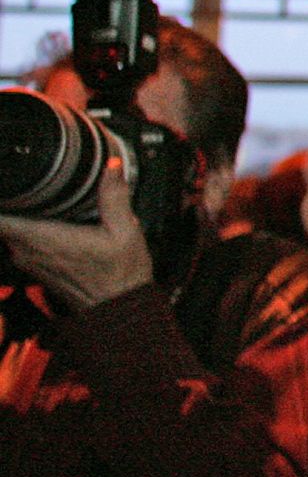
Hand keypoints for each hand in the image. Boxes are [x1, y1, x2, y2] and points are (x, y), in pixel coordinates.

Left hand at [0, 158, 153, 311]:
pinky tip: (46, 218)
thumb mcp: (125, 231)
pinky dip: (24, 227)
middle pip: (2, 220)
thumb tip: (111, 166)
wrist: (119, 310)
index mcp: (45, 238)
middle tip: (31, 182)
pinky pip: (16, 241)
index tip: (11, 180)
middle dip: (13, 199)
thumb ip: (114, 196)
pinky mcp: (32, 267)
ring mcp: (27, 261)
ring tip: (38, 196)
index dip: (4, 196)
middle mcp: (28, 251)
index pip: (1, 218)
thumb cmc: (121, 276)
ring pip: (7, 230)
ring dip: (17, 214)